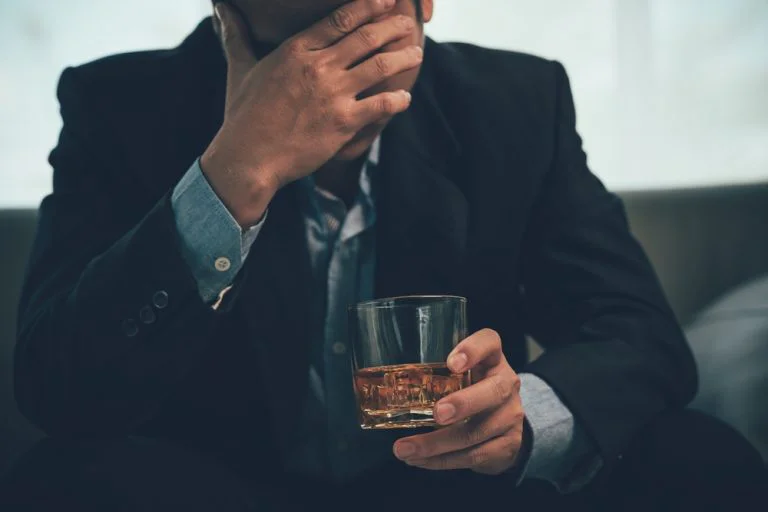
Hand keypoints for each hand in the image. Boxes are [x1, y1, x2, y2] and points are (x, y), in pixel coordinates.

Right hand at [201, 0, 422, 225]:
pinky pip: (380, 106)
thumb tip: (222, 8)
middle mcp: (318, 67)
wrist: (249, 157)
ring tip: (416, 53)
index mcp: (295, 50)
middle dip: (391, 27)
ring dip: (403, 58)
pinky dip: (397, 100)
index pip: (339, 19)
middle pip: (365, 38)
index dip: (368, 6)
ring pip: (379, 67)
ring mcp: (333, 95)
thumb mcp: (240, 68)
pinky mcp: (343, 123)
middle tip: (407, 23)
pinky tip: (406, 98)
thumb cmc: (243, 115)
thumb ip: (237, 36)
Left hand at [393, 329, 525, 474]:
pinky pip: (472, 456)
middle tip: (437, 413)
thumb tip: (387, 384)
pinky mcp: (507, 446)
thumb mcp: (463, 374)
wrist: (505, 426)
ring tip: (405, 449)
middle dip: (463, 404)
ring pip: (476, 433)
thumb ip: (437, 373)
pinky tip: (419, 460)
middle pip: (493, 391)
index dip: (473, 350)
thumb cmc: (473, 390)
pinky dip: (442, 460)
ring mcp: (510, 417)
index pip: (489, 343)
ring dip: (437, 444)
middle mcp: (507, 384)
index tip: (451, 363)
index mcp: (492, 360)